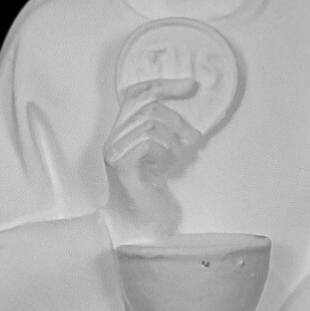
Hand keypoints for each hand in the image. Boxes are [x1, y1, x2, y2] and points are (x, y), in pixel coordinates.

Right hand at [105, 78, 202, 240]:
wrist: (139, 226)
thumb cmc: (153, 193)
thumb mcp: (161, 156)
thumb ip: (166, 133)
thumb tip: (190, 117)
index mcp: (121, 131)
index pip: (137, 93)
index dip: (164, 84)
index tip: (191, 85)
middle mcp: (113, 137)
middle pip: (147, 106)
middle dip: (178, 119)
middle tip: (196, 140)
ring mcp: (115, 150)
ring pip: (150, 124)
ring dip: (174, 141)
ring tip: (180, 160)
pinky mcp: (122, 164)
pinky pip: (149, 143)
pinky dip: (165, 153)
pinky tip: (167, 169)